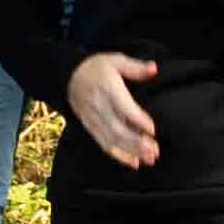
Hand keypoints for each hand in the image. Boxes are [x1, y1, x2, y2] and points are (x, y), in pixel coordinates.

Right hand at [66, 49, 161, 169]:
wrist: (69, 76)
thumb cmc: (96, 68)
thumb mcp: (115, 60)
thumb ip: (135, 67)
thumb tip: (154, 68)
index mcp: (107, 88)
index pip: (123, 107)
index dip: (137, 119)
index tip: (152, 129)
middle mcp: (99, 106)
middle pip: (117, 128)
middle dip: (137, 142)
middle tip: (155, 150)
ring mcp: (93, 119)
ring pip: (112, 139)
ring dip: (131, 152)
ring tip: (149, 159)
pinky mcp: (91, 127)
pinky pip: (104, 144)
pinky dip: (119, 155)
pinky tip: (134, 162)